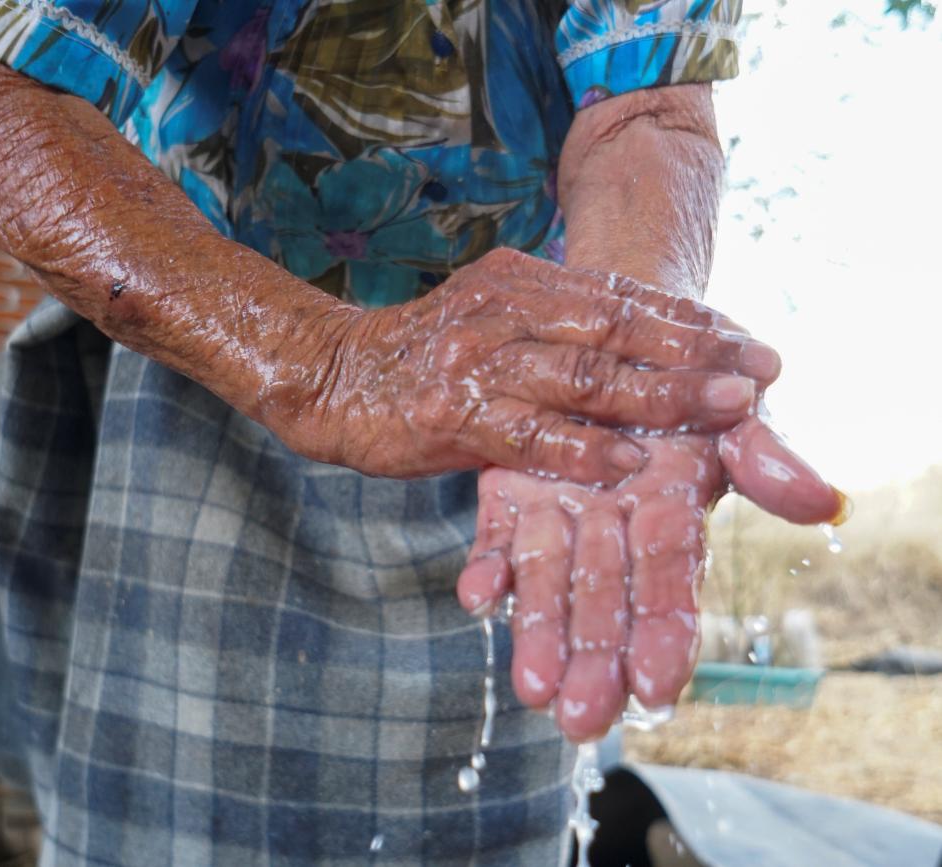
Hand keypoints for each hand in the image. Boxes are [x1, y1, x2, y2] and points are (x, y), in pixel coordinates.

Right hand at [301, 247, 782, 483]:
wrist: (332, 376)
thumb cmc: (424, 355)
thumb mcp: (494, 316)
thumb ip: (556, 325)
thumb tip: (640, 345)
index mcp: (520, 281)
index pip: (620, 298)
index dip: (691, 323)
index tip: (752, 344)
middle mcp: (503, 311)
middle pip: (615, 330)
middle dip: (696, 354)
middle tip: (763, 373)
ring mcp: (477, 362)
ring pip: (584, 378)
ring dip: (661, 397)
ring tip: (725, 410)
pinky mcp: (451, 416)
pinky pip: (530, 436)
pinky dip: (583, 451)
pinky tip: (629, 465)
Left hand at [455, 417, 844, 741]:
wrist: (620, 335)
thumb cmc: (688, 381)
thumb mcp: (734, 411)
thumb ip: (766, 458)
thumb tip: (823, 502)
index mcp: (669, 511)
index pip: (669, 582)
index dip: (664, 632)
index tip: (657, 689)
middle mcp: (612, 522)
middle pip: (603, 598)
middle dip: (593, 659)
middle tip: (581, 720)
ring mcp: (557, 508)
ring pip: (547, 580)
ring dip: (539, 632)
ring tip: (533, 689)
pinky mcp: (509, 490)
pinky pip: (496, 536)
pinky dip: (488, 567)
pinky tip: (477, 597)